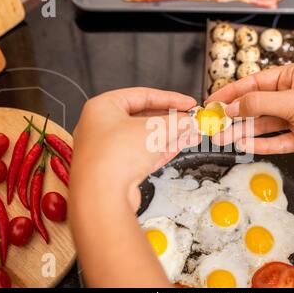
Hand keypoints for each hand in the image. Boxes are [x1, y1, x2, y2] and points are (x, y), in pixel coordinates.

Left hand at [72, 87, 198, 210]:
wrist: (102, 196)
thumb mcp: (155, 130)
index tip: (187, 103)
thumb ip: (177, 122)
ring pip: (145, 138)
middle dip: (172, 120)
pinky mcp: (116, 169)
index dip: (169, 98)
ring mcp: (109, 150)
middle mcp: (102, 127)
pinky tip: (180, 145)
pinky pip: (142, 154)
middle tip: (190, 120)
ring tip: (191, 133)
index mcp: (102, 107)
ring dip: (170, 135)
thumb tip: (189, 121)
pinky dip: (162, 149)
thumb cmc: (114, 157)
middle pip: (144, 118)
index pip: (142, 96)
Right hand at [207, 62, 293, 173]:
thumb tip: (233, 105)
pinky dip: (261, 143)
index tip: (212, 101)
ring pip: (264, 125)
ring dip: (243, 132)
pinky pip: (276, 140)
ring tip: (223, 139)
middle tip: (214, 125)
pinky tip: (244, 146)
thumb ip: (259, 104)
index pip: (253, 83)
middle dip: (234, 116)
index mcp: (293, 77)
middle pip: (256, 106)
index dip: (230, 92)